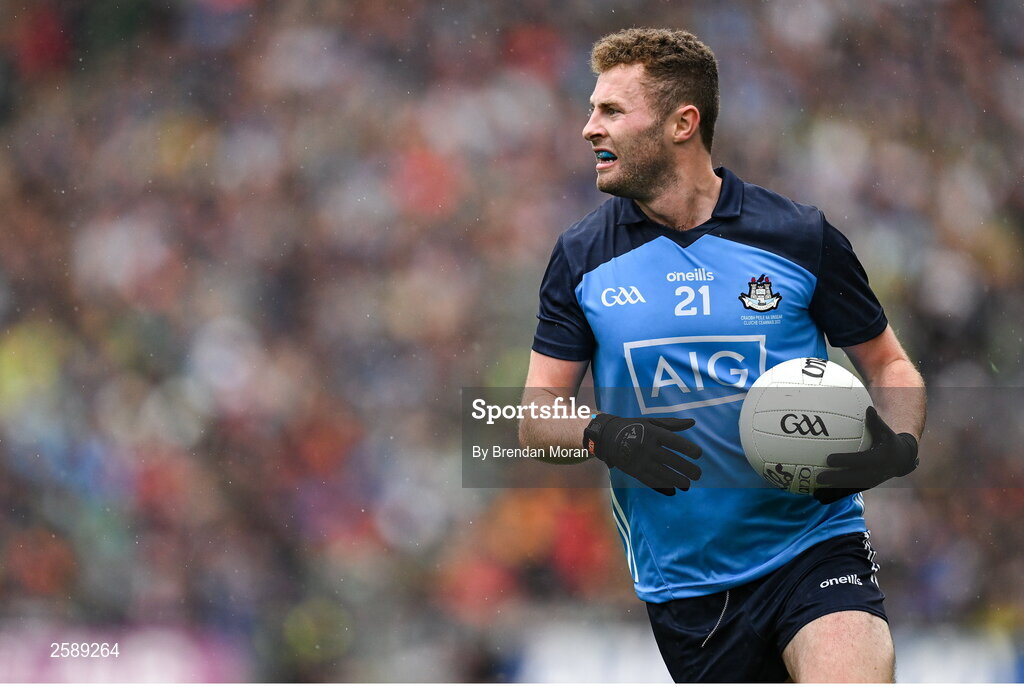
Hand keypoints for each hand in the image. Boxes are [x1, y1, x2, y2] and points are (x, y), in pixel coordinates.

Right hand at [583, 414, 701, 495]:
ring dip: (678, 480)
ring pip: (663, 473)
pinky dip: (662, 487)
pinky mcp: (634, 471)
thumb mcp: (651, 422)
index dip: (688, 449)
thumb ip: (672, 424)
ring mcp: (640, 460)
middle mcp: (647, 447)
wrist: (607, 436)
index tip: (698, 455)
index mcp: (653, 433)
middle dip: (687, 469)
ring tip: (688, 485)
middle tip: (697, 474)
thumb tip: (692, 422)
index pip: (674, 442)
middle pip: (671, 460)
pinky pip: (650, 481)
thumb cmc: (634, 427)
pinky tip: (673, 490)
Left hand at [814, 407, 917, 504]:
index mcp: (879, 458)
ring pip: (850, 487)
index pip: (860, 461)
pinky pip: (850, 490)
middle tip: (818, 477)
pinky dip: (836, 492)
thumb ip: (876, 421)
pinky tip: (821, 493)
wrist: (901, 460)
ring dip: (834, 488)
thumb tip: (869, 408)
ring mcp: (871, 481)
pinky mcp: (866, 486)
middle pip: (853, 478)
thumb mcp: (885, 431)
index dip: (845, 461)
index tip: (829, 459)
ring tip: (816, 487)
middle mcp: (875, 472)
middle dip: (836, 479)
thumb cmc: (889, 441)